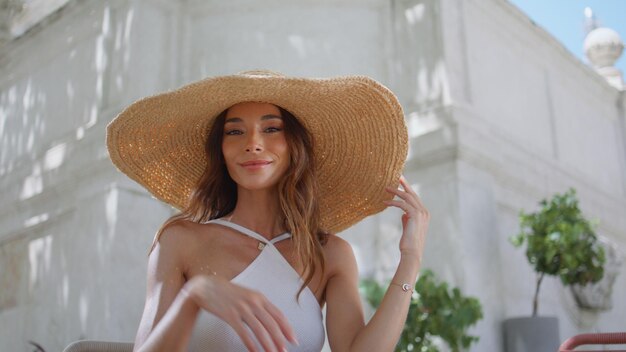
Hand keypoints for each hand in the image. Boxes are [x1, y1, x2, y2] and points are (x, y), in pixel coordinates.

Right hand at [183, 275, 297, 351]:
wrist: (206, 286)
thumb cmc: (228, 293)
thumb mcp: (247, 295)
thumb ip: (259, 306)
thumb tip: (272, 321)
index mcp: (259, 297)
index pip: (278, 314)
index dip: (287, 328)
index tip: (293, 339)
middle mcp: (253, 302)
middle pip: (271, 323)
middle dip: (280, 339)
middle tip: (284, 350)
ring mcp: (242, 308)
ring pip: (260, 329)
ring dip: (268, 344)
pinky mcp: (230, 315)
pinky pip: (243, 332)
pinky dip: (251, 343)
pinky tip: (255, 351)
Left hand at [383, 175, 429, 259]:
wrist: (412, 253)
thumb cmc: (408, 242)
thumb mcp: (408, 228)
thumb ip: (407, 219)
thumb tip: (403, 214)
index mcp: (424, 214)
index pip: (415, 198)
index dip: (407, 189)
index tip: (400, 182)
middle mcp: (424, 212)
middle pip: (413, 194)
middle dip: (404, 184)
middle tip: (397, 175)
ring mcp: (421, 213)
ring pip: (407, 197)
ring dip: (396, 191)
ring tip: (386, 187)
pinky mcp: (414, 216)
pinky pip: (402, 204)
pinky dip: (393, 202)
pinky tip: (385, 202)